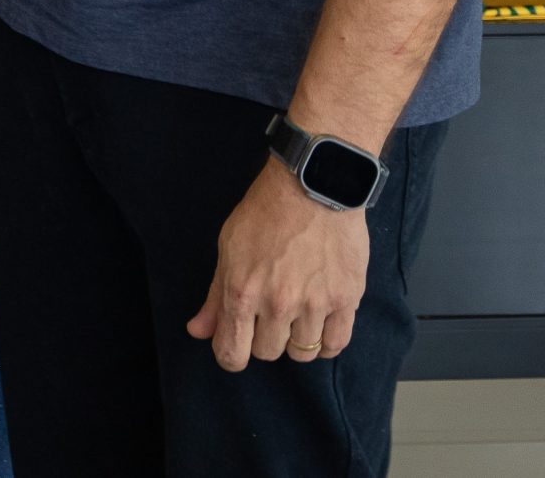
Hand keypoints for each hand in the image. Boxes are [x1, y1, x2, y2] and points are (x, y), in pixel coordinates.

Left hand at [187, 161, 368, 368]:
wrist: (313, 188)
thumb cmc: (265, 213)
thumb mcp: (228, 249)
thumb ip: (215, 296)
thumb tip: (198, 331)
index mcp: (242, 293)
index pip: (232, 353)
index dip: (229, 356)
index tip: (233, 347)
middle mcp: (278, 305)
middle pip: (267, 353)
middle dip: (262, 339)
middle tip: (266, 316)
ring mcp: (315, 304)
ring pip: (302, 352)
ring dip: (294, 340)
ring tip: (294, 316)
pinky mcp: (346, 300)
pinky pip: (336, 344)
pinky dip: (326, 343)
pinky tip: (318, 328)